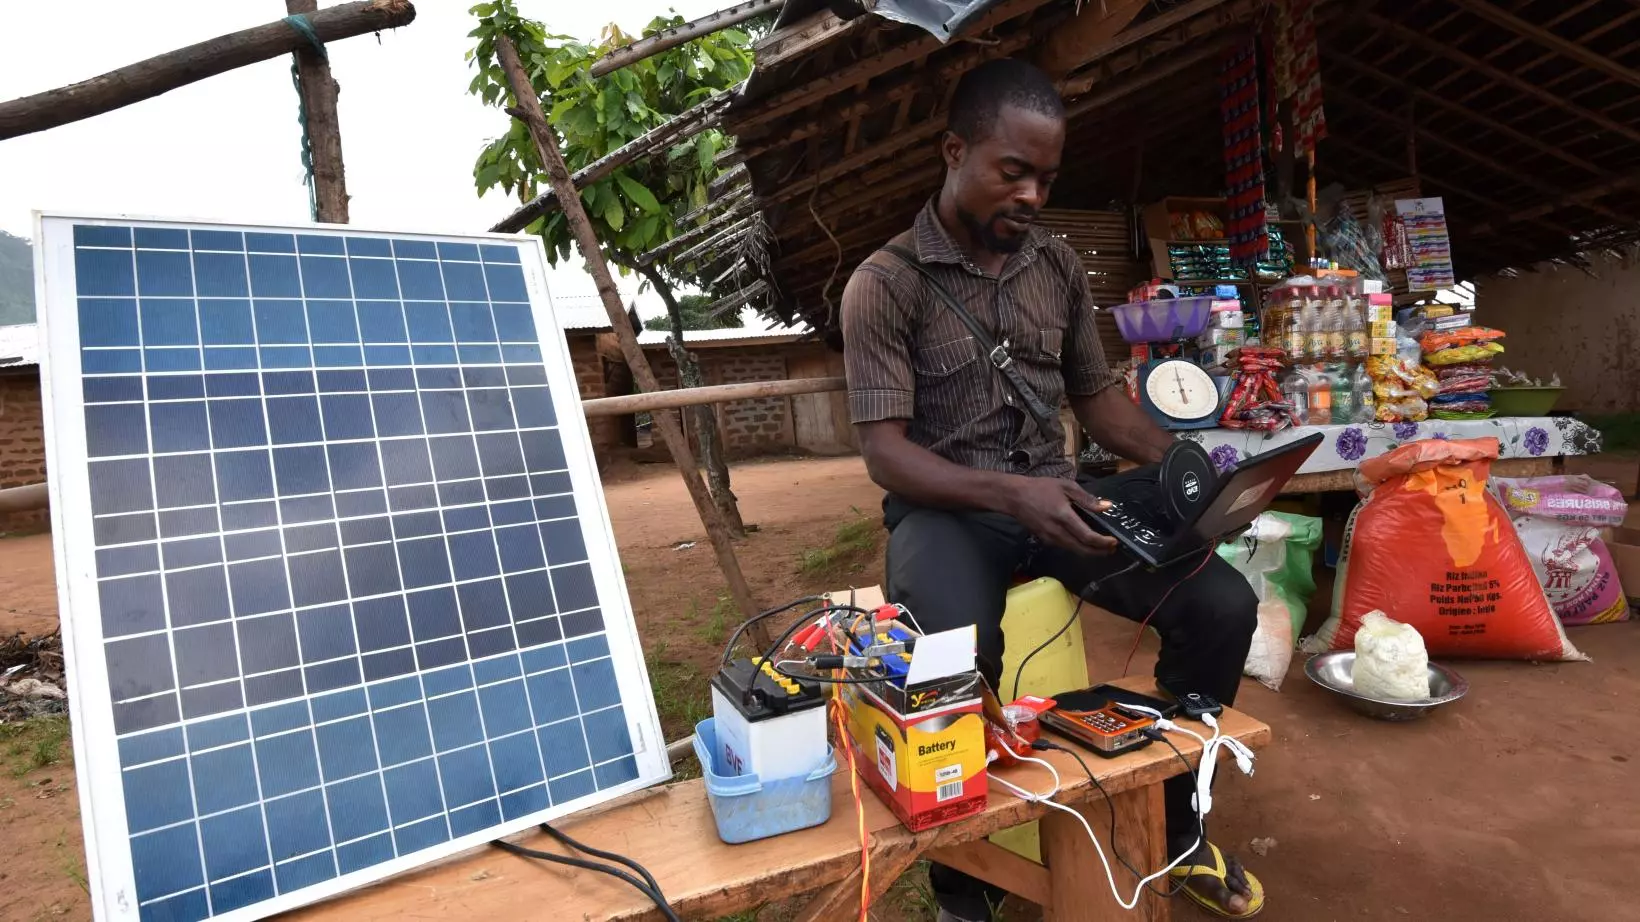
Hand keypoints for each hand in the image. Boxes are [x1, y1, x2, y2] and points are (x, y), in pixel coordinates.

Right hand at [1005, 477, 1119, 555]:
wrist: (1014, 496)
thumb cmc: (1041, 488)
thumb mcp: (1066, 486)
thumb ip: (1087, 498)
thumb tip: (1107, 506)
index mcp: (1064, 516)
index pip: (1087, 536)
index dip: (1102, 542)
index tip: (1114, 541)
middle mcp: (1057, 531)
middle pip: (1082, 550)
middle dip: (1099, 552)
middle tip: (1112, 549)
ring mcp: (1050, 538)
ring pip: (1074, 551)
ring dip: (1090, 552)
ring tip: (1102, 548)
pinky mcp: (1045, 540)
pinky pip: (1065, 547)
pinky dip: (1078, 548)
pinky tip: (1084, 543)